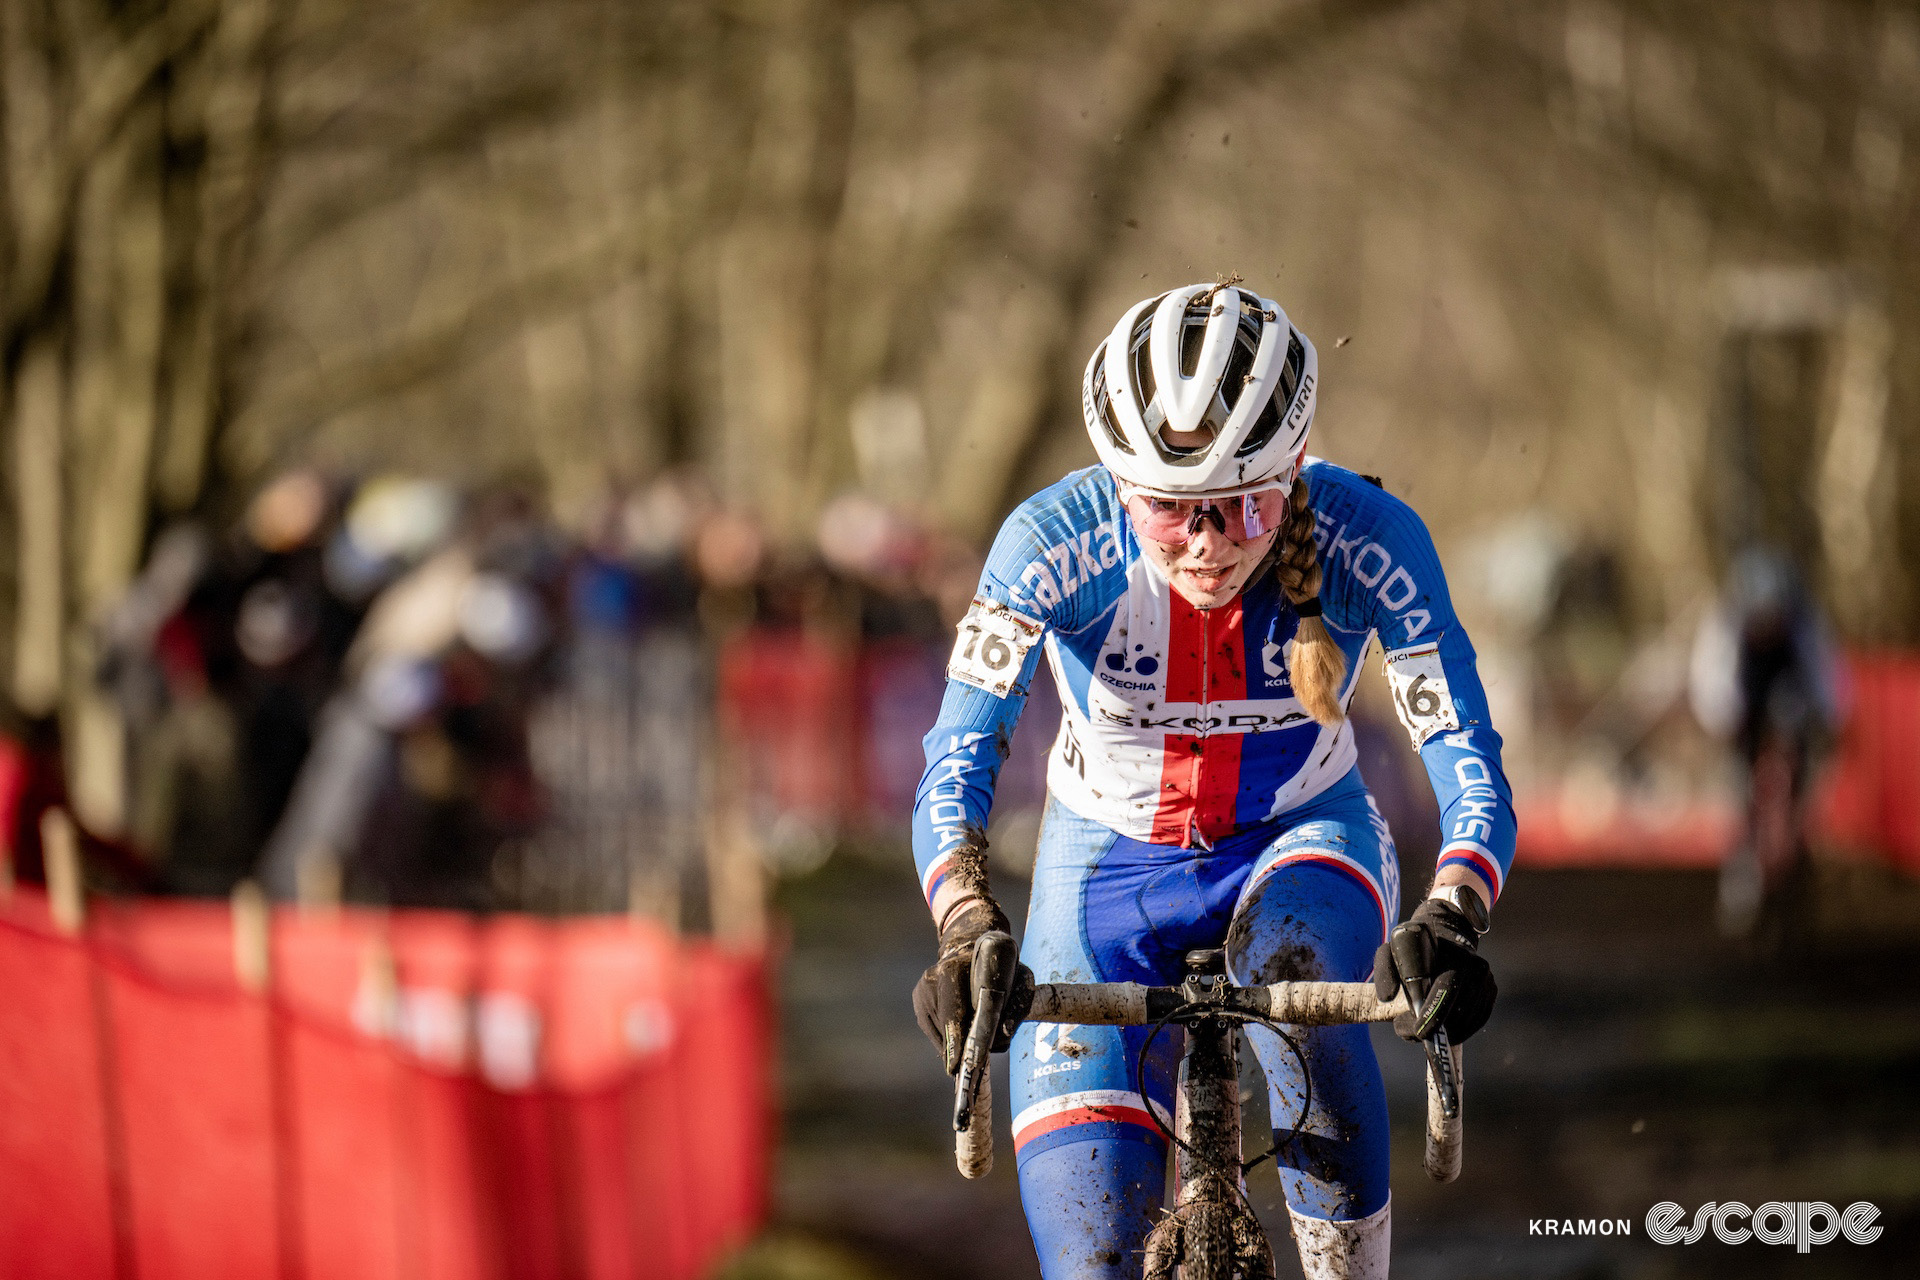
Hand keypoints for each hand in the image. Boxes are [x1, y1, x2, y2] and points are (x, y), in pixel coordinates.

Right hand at [912, 896, 1033, 1073]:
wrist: (972, 944)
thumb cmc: (1001, 966)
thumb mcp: (1019, 978)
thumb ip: (1015, 1007)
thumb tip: (1000, 1041)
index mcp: (954, 968)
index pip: (953, 1012)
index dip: (957, 1041)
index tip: (958, 1067)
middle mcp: (932, 977)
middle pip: (945, 1026)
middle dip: (957, 1051)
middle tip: (967, 1075)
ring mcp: (922, 990)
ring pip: (939, 1032)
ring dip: (956, 1045)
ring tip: (970, 1053)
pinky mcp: (919, 1000)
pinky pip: (934, 1030)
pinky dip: (949, 1039)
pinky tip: (962, 1036)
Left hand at [1372, 896, 1495, 1041]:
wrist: (1444, 935)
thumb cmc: (1414, 947)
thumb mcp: (1392, 951)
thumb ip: (1385, 971)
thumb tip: (1387, 997)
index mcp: (1455, 956)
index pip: (1447, 990)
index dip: (1433, 1015)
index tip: (1418, 1032)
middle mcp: (1477, 968)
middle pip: (1458, 1012)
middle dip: (1435, 1029)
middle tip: (1412, 1033)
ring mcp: (1487, 981)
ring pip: (1467, 1021)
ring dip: (1445, 1033)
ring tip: (1423, 1029)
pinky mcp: (1490, 993)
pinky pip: (1476, 1021)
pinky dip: (1459, 1031)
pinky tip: (1442, 1028)